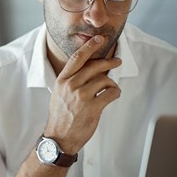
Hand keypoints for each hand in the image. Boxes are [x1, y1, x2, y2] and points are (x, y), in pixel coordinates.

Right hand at [45, 35, 121, 153]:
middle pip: (94, 66)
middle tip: (117, 61)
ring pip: (105, 80)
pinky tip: (112, 96)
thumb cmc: (61, 116)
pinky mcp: (93, 107)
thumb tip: (90, 69)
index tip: (98, 39)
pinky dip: (115, 93)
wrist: (59, 137)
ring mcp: (82, 96)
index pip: (77, 58)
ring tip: (111, 89)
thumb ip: (71, 80)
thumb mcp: (59, 93)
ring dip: (112, 83)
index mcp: (62, 80)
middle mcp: (71, 85)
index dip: (89, 46)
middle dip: (109, 62)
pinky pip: (111, 93)